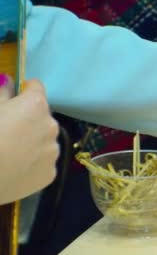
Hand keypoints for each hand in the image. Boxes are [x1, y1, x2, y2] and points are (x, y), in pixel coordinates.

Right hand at [0, 78, 59, 204]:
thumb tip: (8, 80)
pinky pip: (43, 163)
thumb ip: (1, 92)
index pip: (36, 88)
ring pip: (44, 140)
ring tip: (10, 152)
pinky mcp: (51, 173)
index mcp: (35, 106)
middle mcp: (51, 126)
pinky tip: (15, 169)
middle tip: (7, 131)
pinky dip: (33, 163)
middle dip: (28, 120)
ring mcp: (53, 151)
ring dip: (33, 142)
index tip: (15, 97)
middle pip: (42, 117)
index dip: (24, 91)